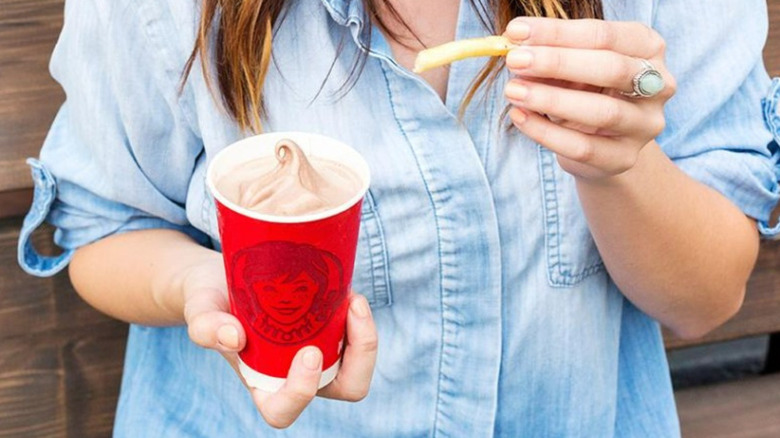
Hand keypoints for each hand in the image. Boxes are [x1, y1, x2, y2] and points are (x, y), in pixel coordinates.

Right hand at [181, 254, 377, 428]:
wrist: (226, 277)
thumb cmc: (211, 301)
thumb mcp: (200, 308)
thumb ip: (205, 325)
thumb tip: (233, 338)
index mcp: (261, 385)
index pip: (284, 411)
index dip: (302, 391)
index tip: (308, 351)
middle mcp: (295, 377)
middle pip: (344, 389)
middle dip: (360, 358)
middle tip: (350, 313)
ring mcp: (318, 355)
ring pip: (358, 363)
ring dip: (364, 335)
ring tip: (352, 299)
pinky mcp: (330, 331)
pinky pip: (357, 336)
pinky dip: (359, 317)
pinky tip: (349, 292)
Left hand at [503, 17, 675, 180]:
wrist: (601, 143)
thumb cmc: (585, 91)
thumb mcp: (572, 67)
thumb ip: (552, 54)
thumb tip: (516, 43)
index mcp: (648, 47)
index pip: (604, 35)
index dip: (558, 33)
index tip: (517, 31)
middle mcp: (658, 84)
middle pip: (611, 68)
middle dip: (557, 63)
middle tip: (515, 61)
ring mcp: (645, 124)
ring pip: (601, 112)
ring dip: (550, 99)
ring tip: (513, 90)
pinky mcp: (624, 158)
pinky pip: (582, 147)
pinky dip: (545, 132)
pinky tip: (519, 116)